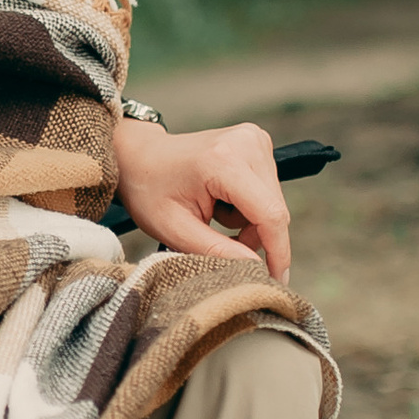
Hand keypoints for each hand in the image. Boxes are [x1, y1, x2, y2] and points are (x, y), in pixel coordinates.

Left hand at [110, 117, 293, 280]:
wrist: (140, 155)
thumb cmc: (149, 191)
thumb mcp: (173, 229)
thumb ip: (215, 250)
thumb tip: (256, 268)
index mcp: (223, 161)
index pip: (269, 214)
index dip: (278, 252)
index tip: (277, 280)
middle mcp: (246, 143)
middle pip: (275, 210)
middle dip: (255, 237)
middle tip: (221, 243)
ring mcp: (253, 139)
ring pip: (273, 203)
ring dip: (250, 221)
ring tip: (214, 214)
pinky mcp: (256, 141)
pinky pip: (267, 190)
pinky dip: (249, 205)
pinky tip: (221, 200)